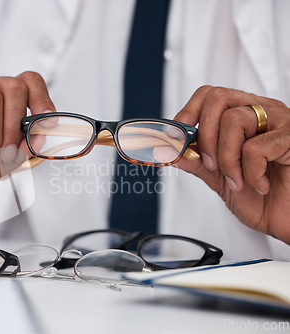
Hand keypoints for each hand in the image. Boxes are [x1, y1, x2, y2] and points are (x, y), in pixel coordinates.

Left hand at [174, 86, 289, 243]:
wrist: (289, 221)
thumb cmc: (262, 198)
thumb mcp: (218, 177)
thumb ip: (194, 160)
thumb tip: (165, 149)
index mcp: (244, 116)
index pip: (209, 94)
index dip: (187, 112)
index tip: (177, 137)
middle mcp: (262, 113)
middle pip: (218, 97)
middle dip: (205, 136)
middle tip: (210, 164)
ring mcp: (280, 122)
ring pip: (234, 120)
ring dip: (227, 159)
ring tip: (237, 180)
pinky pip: (256, 147)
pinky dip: (250, 172)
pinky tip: (260, 184)